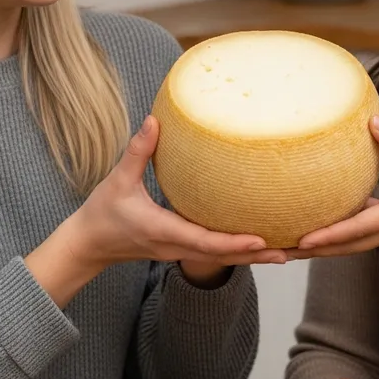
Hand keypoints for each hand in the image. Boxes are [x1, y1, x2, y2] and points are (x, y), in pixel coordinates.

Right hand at [57, 116, 284, 277]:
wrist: (88, 246)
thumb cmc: (102, 213)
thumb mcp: (117, 181)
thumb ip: (138, 151)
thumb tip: (153, 120)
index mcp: (164, 231)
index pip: (205, 241)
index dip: (234, 243)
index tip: (261, 240)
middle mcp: (176, 246)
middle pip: (223, 256)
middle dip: (256, 255)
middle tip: (291, 251)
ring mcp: (178, 251)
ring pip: (221, 258)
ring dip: (251, 257)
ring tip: (284, 251)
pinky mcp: (179, 248)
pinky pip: (213, 253)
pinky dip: (236, 251)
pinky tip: (255, 244)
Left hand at [289, 116, 378, 258]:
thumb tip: (372, 123)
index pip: (357, 229)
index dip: (329, 235)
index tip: (302, 241)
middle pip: (346, 246)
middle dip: (313, 250)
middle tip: (280, 252)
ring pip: (352, 243)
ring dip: (324, 246)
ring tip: (293, 244)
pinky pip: (363, 234)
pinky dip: (341, 233)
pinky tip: (326, 222)